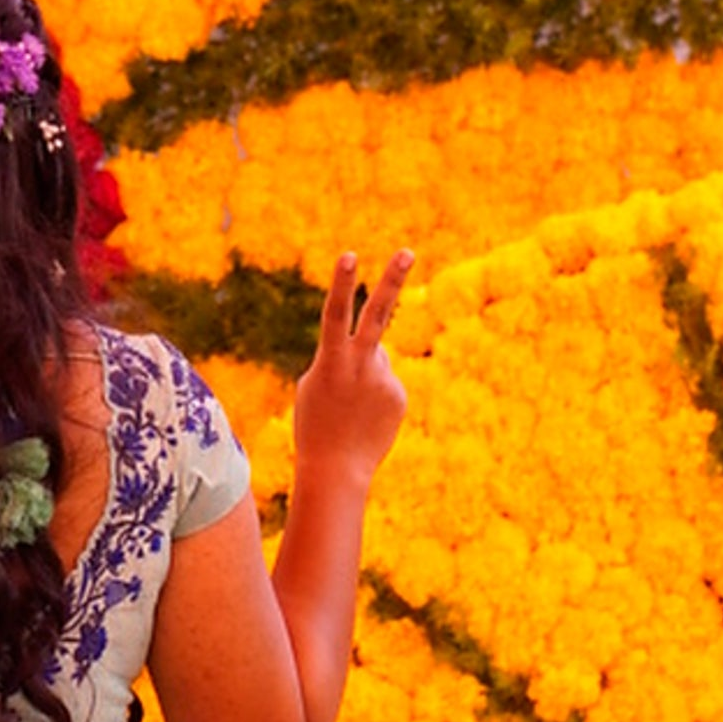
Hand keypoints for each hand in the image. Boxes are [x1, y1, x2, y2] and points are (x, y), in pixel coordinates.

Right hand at [287, 248, 412, 478]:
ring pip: (377, 358)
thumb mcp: (316, 384)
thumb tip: (380, 346)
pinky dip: (376, 395)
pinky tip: (365, 418)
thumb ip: (344, 356)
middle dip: (392, 280)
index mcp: (332, 361)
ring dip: (364, 374)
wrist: (336, 470)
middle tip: (407, 251)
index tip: (349, 254)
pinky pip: (387, 383)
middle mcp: (362, 366)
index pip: (334, 313)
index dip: (340, 283)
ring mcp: (384, 380)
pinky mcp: (399, 396)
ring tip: (351, 408)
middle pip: (377, 314)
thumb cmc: (315, 424)